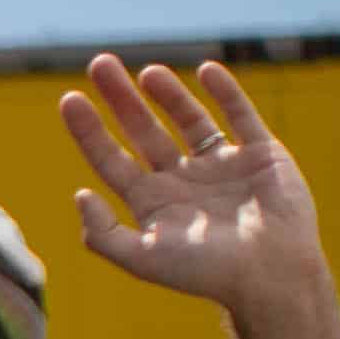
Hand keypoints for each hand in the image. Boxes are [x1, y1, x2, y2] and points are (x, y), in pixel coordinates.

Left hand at [56, 53, 319, 313]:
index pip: (111, 159)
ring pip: (189, 120)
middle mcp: (182, 180)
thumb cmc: (205, 273)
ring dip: (168, 93)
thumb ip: (103, 233)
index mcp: (152, 202)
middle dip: (121, 99)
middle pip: (143, 130)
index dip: (89, 130)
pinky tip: (206, 71)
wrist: (270, 275)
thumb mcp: (143, 258)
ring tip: (147, 71)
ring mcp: (222, 165)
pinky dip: (226, 93)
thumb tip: (80, 194)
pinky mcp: (261, 155)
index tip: (69, 98)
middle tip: (99, 63)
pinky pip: (241, 116)